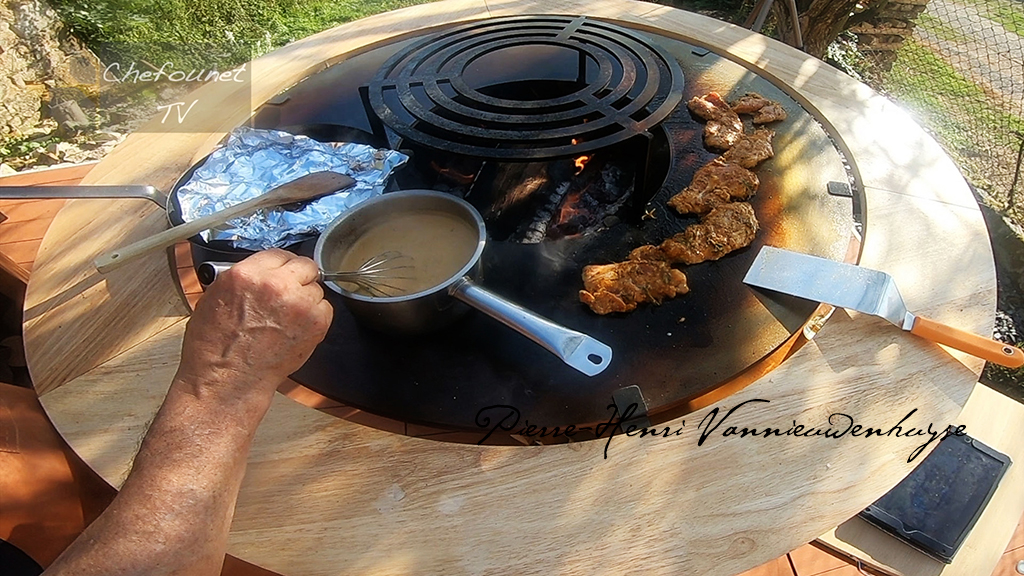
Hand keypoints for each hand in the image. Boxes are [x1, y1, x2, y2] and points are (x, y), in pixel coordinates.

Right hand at [175, 249, 332, 403]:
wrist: (226, 380)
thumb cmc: (214, 346)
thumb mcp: (215, 297)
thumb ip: (244, 278)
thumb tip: (262, 272)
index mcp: (247, 274)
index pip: (279, 254)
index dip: (281, 265)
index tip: (283, 272)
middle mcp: (276, 285)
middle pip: (305, 265)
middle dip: (299, 277)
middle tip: (291, 291)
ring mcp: (299, 304)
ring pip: (317, 288)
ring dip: (307, 298)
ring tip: (289, 316)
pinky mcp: (315, 324)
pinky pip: (326, 308)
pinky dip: (316, 316)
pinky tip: (298, 327)